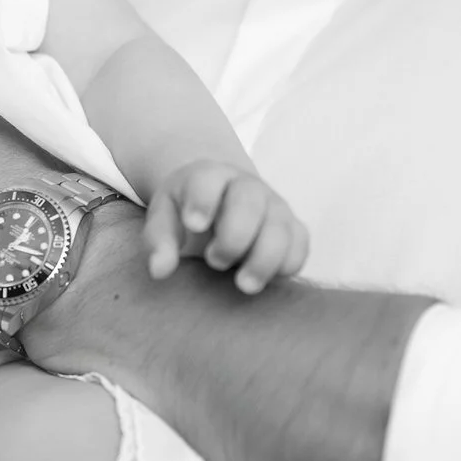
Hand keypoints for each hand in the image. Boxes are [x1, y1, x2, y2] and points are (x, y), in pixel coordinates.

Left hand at [144, 162, 308, 294]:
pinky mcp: (294, 228)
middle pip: (250, 202)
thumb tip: (159, 270)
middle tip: (214, 261)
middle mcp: (246, 186)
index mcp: (209, 176)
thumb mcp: (164, 218)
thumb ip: (159, 241)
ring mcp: (274, 205)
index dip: (203, 201)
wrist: (220, 203)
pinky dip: (287, 264)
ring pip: (280, 227)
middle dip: (234, 236)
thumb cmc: (186, 212)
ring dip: (263, 259)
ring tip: (242, 284)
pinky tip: (267, 280)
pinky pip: (300, 245)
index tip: (193, 225)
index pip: (208, 180)